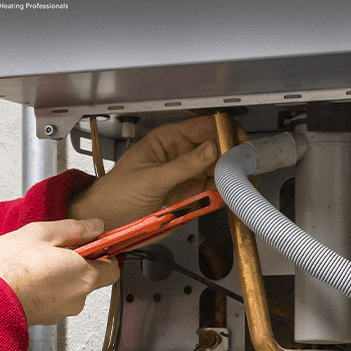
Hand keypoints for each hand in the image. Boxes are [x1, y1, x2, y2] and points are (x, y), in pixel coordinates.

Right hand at [0, 219, 119, 325]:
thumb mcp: (41, 233)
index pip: (112, 268)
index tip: (94, 242)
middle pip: (90, 278)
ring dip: (59, 275)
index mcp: (84, 276)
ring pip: (69, 289)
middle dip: (77, 262)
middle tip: (55, 248)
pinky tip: (27, 277)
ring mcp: (60, 312)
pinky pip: (52, 299)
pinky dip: (45, 288)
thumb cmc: (8, 268)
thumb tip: (95, 227)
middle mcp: (78, 298)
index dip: (105, 253)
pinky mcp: (44, 319)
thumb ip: (74, 229)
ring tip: (35, 262)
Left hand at [68, 116, 246, 230]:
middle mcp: (180, 157)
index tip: (237, 142)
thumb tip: (212, 149)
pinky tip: (228, 195)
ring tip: (239, 182)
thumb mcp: (151, 178)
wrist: (106, 222)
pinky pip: (212, 194)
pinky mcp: (189, 198)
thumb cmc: (115, 194)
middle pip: (216, 150)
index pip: (204, 127)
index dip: (224, 131)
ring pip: (218, 173)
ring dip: (230, 177)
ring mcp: (186, 178)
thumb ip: (184, 165)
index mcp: (168, 141)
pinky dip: (223, 195)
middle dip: (231, 157)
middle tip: (243, 166)